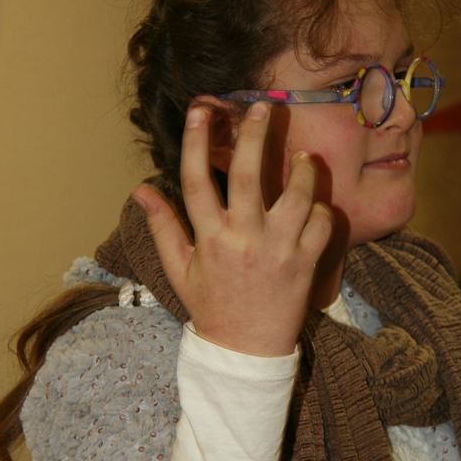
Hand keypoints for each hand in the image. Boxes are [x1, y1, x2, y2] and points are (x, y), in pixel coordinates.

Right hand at [132, 102, 332, 356]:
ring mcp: (278, 251)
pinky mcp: (306, 264)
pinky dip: (320, 209)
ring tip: (303, 156)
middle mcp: (244, 240)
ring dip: (302, 170)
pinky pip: (320, 223)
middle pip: (248, 176)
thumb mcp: (180, 270)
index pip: (197, 181)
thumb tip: (140, 189)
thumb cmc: (212, 307)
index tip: (201, 110)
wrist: (247, 351)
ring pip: (295, 195)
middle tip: (263, 108)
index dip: (196, 142)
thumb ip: (162, 228)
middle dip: (254, 136)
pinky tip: (314, 204)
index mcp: (209, 239)